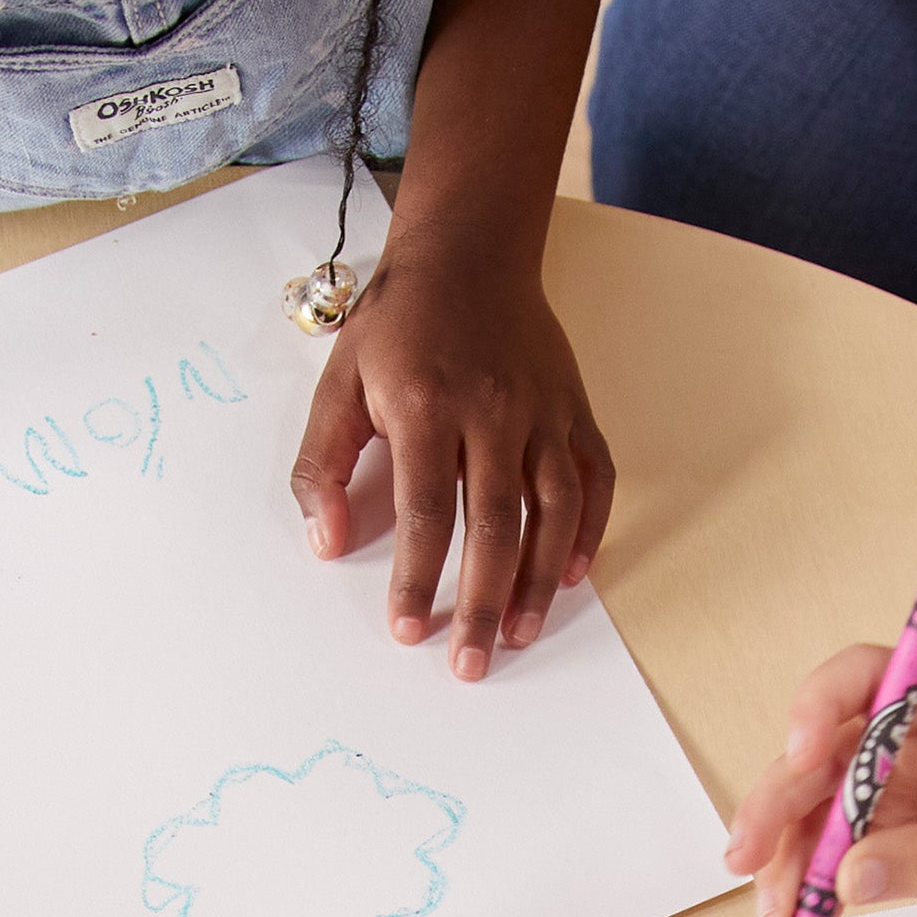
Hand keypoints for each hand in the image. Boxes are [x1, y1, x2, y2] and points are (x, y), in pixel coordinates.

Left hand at [290, 246, 614, 680]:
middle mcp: (494, 412)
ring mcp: (543, 411)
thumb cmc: (397, 323)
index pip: (425, 511)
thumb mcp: (338, 382)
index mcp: (428, 407)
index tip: (408, 630)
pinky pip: (595, 479)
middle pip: (495, 525)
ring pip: (553, 510)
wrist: (467, 252)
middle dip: (481, 601)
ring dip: (539, 582)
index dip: (417, 577)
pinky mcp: (574, 409)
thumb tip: (324, 543)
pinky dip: (588, 531)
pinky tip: (570, 576)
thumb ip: (322, 465)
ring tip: (519, 634)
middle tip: (470, 663)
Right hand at [720, 652, 916, 916]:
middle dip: (778, 803)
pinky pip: (838, 844)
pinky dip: (813, 877)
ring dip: (787, 854)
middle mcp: (914, 737)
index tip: (798, 752)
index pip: (868, 677)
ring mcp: (900, 780)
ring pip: (818, 805)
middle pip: (822, 752)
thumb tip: (851, 875)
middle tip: (747, 858)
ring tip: (775, 912)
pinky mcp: (895, 821)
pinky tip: (799, 914)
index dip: (820, 703)